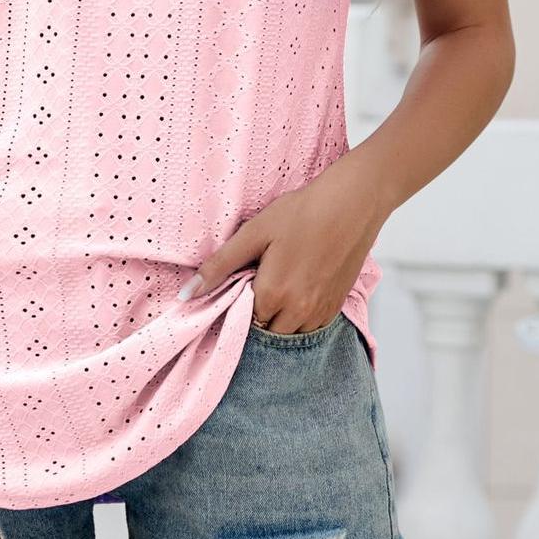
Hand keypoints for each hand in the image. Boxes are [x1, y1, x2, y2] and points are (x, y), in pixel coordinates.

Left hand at [178, 151, 390, 333]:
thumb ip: (219, 266)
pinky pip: (309, 328)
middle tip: (260, 278)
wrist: (352, 205)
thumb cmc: (301, 213)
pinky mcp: (336, 308)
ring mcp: (319, 313)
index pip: (241, 319)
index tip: (242, 281)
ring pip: (287, 334)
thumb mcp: (254, 233)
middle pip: (264, 331)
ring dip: (278, 318)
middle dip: (257, 312)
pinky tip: (298, 286)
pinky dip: (299, 316)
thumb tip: (186, 295)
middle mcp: (297, 312)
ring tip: (280, 281)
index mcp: (272, 294)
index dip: (237, 301)